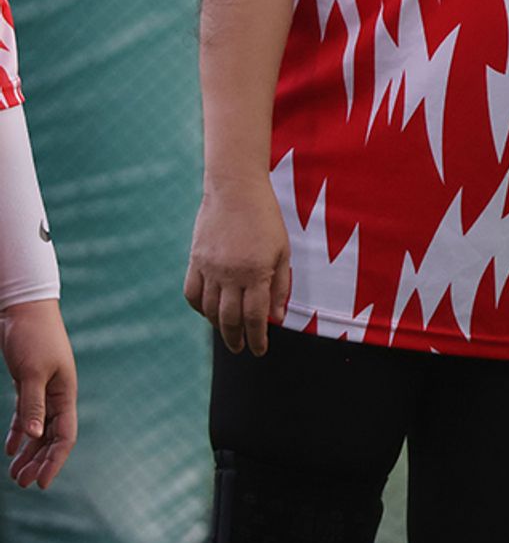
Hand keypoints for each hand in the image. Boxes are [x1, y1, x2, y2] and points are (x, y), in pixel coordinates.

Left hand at [1, 299, 75, 488]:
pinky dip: (18, 433)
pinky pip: (26, 415)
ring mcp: (43, 389)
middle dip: (39, 461)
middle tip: (22, 483)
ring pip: (38, 429)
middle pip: (52, 436)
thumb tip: (33, 438)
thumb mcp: (31, 372)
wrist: (22, 308)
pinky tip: (11, 448)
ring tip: (14, 473)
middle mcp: (57, 394)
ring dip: (28, 452)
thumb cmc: (32, 337)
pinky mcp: (28, 383)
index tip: (40, 484)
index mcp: (65, 393)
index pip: (64, 435)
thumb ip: (32, 405)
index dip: (54, 461)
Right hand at [182, 181, 289, 355]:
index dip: (257, 337)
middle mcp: (230, 274)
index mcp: (255, 273)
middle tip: (242, 349)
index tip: (259, 351)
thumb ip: (279, 286)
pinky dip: (200, 308)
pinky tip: (209, 313)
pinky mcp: (195, 261)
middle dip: (237, 338)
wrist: (235, 191)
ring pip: (209, 309)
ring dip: (218, 326)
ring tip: (228, 334)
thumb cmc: (266, 219)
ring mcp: (209, 268)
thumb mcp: (282, 251)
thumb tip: (277, 318)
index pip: (254, 317)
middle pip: (229, 318)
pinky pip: (192, 293)